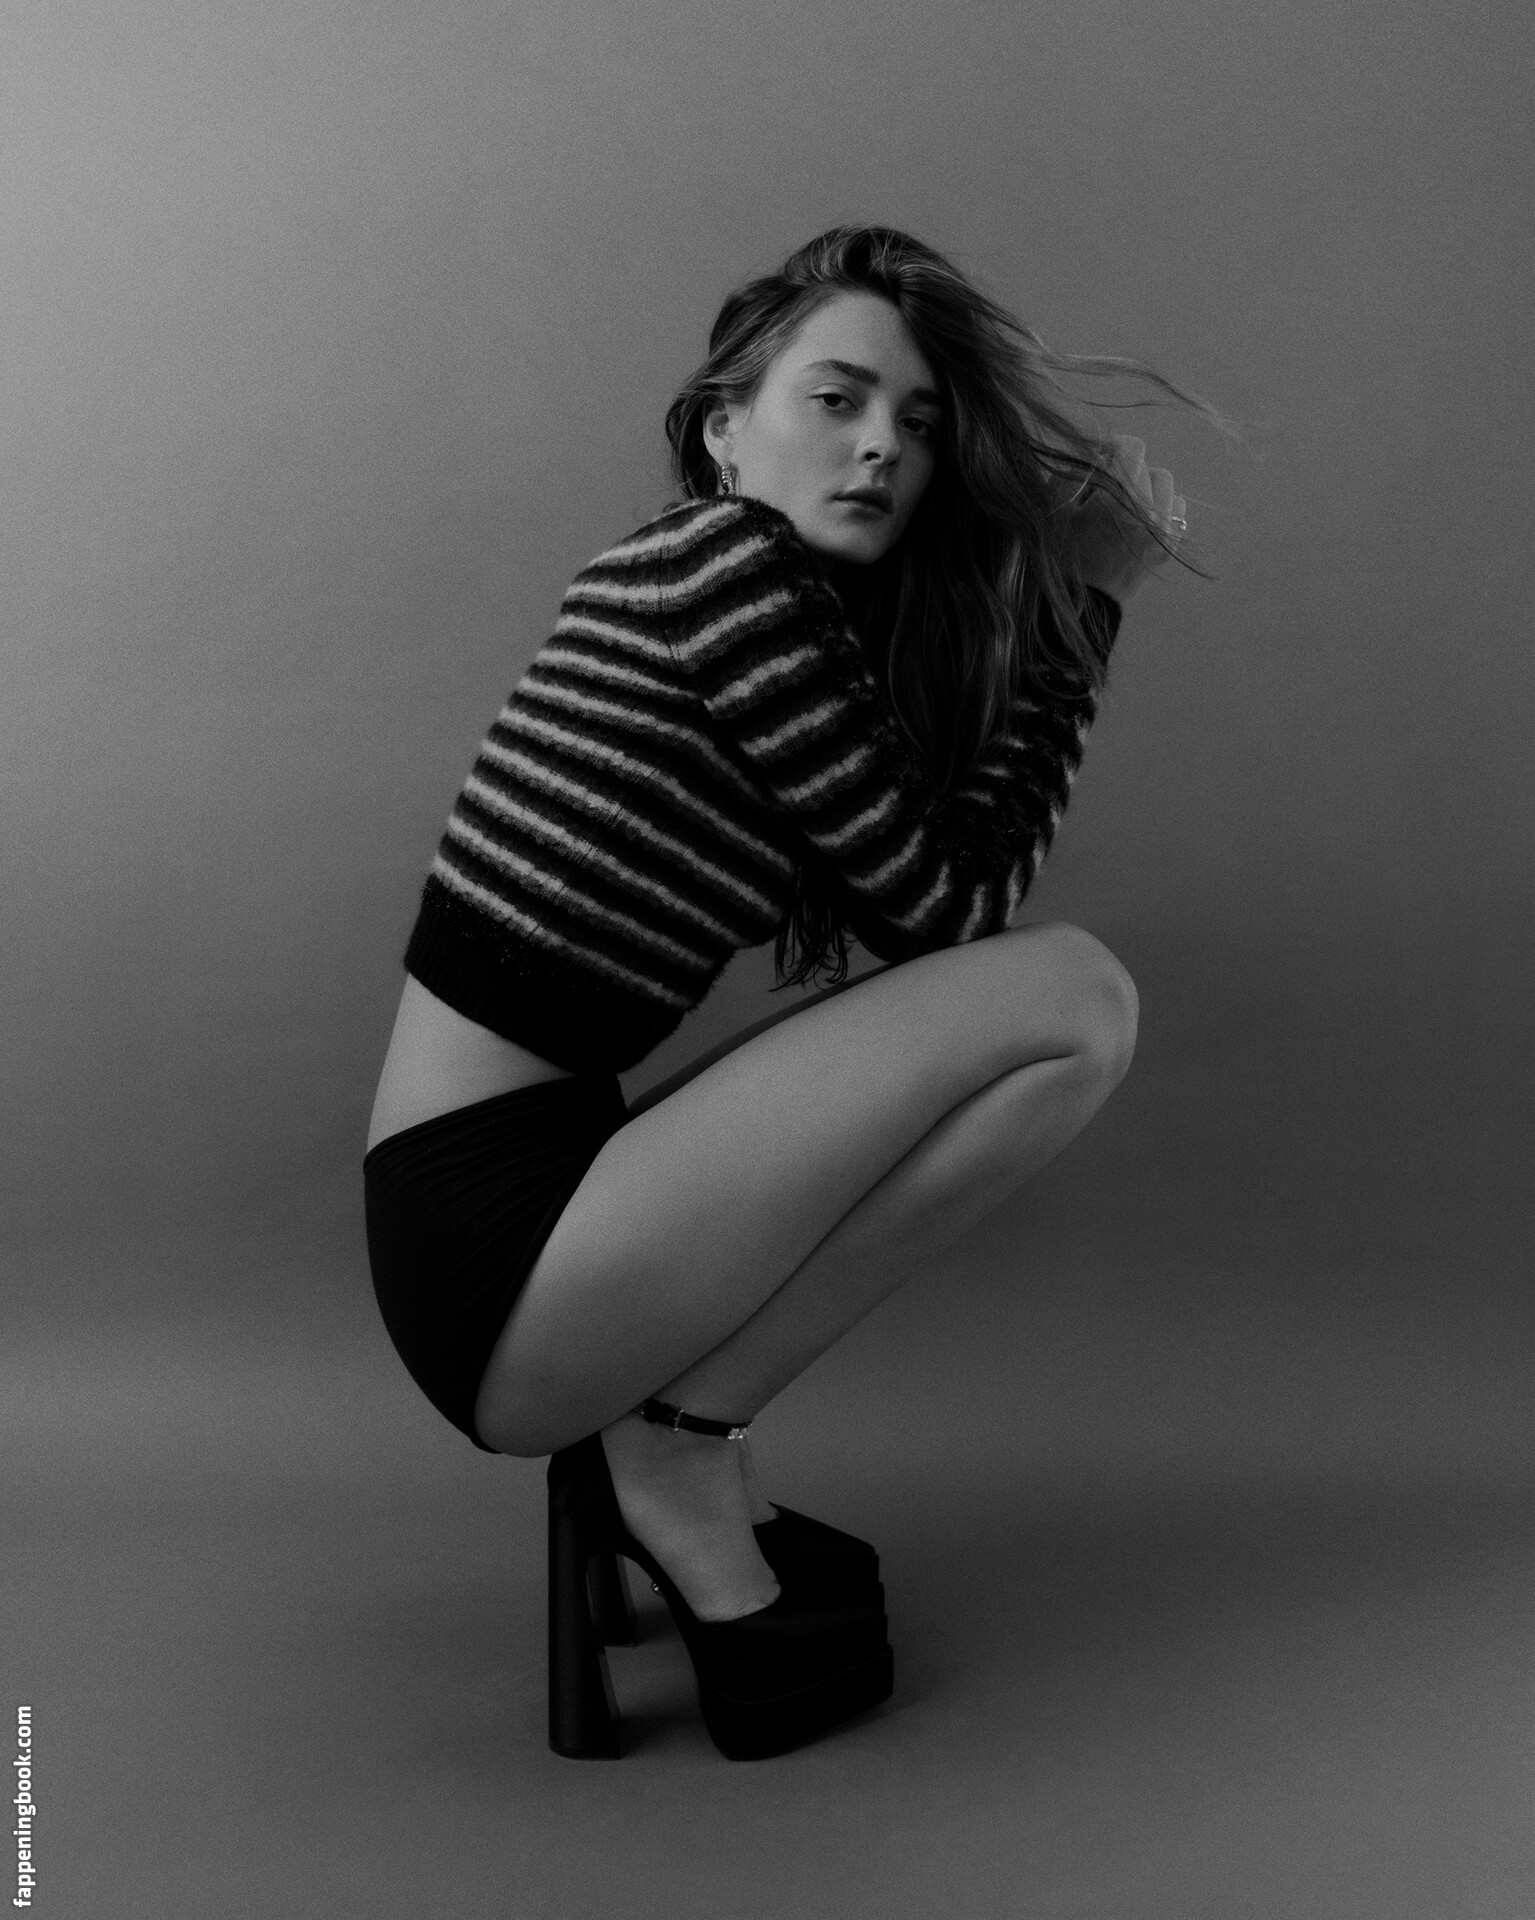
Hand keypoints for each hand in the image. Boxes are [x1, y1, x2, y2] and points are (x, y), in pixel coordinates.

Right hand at [1063, 435, 1186, 605]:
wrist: (1080, 608)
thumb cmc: (1060, 556)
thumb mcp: (1055, 507)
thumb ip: (1078, 469)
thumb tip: (1100, 451)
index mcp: (1119, 500)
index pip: (1132, 447)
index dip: (1114, 446)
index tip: (1101, 456)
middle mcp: (1148, 513)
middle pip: (1148, 467)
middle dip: (1126, 472)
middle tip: (1104, 489)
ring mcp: (1163, 532)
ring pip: (1166, 486)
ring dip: (1146, 487)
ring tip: (1124, 504)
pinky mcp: (1169, 547)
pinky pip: (1177, 510)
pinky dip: (1161, 507)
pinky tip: (1140, 518)